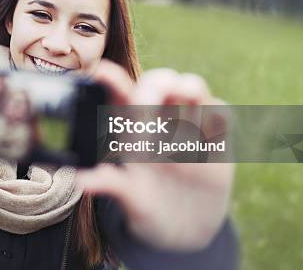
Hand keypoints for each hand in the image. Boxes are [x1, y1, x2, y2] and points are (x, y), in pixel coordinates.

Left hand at [81, 63, 233, 250]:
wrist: (187, 232)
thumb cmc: (149, 210)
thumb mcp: (131, 200)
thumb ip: (111, 185)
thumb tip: (81, 181)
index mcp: (133, 131)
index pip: (121, 97)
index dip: (112, 80)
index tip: (102, 71)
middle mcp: (160, 122)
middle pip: (159, 82)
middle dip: (158, 83)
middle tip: (153, 101)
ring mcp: (191, 126)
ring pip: (192, 87)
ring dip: (189, 88)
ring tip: (187, 99)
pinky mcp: (218, 137)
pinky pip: (221, 111)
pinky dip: (217, 114)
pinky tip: (210, 136)